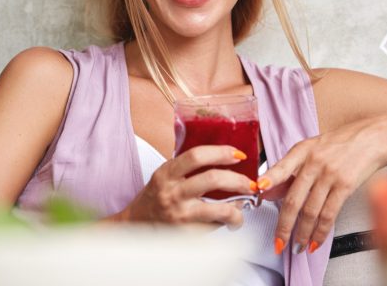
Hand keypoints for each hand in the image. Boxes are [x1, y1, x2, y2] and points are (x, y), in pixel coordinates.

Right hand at [122, 145, 257, 228]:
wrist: (137, 224)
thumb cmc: (156, 197)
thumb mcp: (166, 175)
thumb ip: (188, 166)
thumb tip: (225, 160)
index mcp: (167, 173)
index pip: (196, 156)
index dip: (221, 152)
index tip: (238, 154)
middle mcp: (172, 193)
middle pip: (212, 179)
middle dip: (238, 180)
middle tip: (250, 183)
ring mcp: (180, 215)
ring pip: (220, 209)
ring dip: (238, 209)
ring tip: (244, 207)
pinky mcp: (186, 234)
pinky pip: (215, 227)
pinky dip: (227, 223)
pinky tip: (229, 221)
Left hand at [258, 118, 383, 253]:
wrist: (372, 139)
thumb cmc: (338, 144)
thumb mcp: (310, 149)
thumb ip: (288, 169)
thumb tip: (267, 191)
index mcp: (301, 151)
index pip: (282, 167)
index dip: (270, 179)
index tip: (259, 191)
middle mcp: (314, 163)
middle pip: (294, 199)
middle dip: (284, 225)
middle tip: (278, 242)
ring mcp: (330, 175)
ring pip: (310, 211)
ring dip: (302, 234)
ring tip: (297, 246)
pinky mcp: (345, 186)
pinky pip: (329, 214)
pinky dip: (321, 232)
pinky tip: (315, 241)